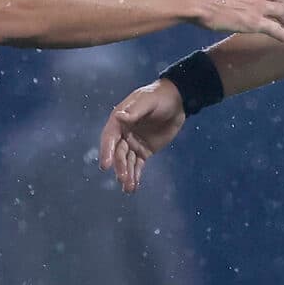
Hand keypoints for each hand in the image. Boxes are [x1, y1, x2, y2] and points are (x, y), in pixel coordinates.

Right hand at [99, 78, 187, 193]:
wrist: (177, 101)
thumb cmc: (160, 96)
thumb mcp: (148, 100)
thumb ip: (135, 110)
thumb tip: (119, 117)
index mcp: (120, 119)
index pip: (110, 137)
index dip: (106, 151)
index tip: (106, 165)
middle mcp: (123, 133)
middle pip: (118, 152)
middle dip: (119, 166)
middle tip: (123, 178)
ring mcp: (133, 143)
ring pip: (127, 161)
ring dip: (126, 174)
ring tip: (128, 188)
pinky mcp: (144, 151)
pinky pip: (138, 165)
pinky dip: (135, 175)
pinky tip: (133, 187)